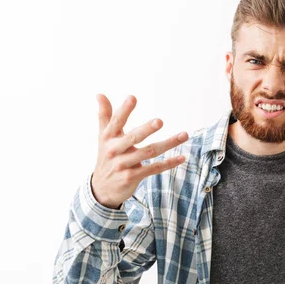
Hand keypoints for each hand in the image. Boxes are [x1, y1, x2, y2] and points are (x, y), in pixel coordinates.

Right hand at [91, 94, 188, 208]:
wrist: (101, 189)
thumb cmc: (106, 157)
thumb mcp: (103, 137)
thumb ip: (105, 116)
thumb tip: (100, 94)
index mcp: (108, 138)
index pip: (116, 121)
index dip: (124, 110)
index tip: (133, 97)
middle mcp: (115, 151)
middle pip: (133, 137)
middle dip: (147, 129)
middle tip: (160, 121)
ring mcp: (124, 165)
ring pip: (149, 152)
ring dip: (168, 144)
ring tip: (184, 135)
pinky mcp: (132, 177)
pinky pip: (154, 168)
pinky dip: (168, 163)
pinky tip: (182, 158)